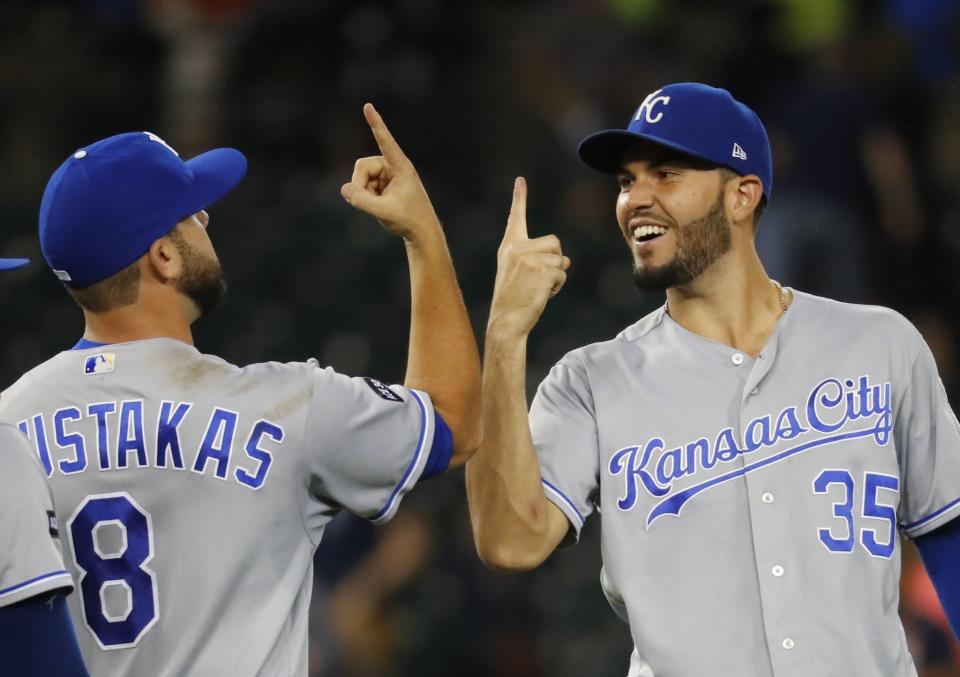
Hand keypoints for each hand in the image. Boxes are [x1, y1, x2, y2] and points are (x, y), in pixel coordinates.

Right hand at [341, 104, 440, 241]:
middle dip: (360, 184)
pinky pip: (362, 186)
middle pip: (362, 166)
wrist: (420, 232)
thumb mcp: (382, 211)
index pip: (385, 141)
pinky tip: (380, 206)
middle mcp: (393, 166)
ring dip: (364, 193)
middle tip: (369, 203)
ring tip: (380, 205)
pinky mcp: (382, 184)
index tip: (368, 106)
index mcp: (400, 166)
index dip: (375, 123)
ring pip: (360, 177)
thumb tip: (344, 189)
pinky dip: (366, 198)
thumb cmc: (407, 220)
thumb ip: (360, 201)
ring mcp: (386, 174)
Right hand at [488, 177, 570, 337]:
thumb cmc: (513, 299)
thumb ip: (538, 259)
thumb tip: (565, 258)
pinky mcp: (542, 271)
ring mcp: (529, 259)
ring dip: (556, 276)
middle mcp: (517, 248)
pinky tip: (542, 294)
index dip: (519, 198)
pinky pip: (562, 273)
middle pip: (554, 242)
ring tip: (538, 289)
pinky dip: (558, 286)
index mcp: (509, 247)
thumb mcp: (518, 273)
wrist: (506, 320)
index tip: (520, 180)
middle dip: (555, 260)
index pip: (516, 218)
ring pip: (560, 259)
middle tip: (538, 280)